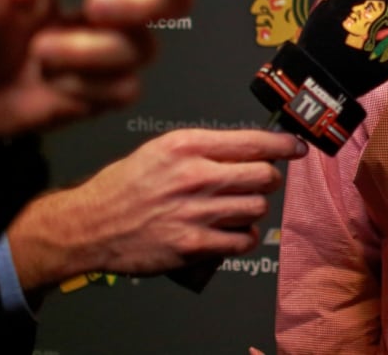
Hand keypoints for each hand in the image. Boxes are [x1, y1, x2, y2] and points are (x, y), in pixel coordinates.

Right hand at [7, 128, 306, 289]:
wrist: (89, 225)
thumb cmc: (124, 185)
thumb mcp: (162, 149)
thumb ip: (206, 147)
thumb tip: (249, 148)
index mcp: (187, 146)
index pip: (253, 141)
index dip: (283, 145)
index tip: (297, 147)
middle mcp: (195, 177)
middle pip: (264, 176)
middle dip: (268, 179)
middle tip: (258, 182)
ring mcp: (196, 213)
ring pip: (257, 208)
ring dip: (253, 208)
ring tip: (234, 208)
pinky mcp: (194, 245)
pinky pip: (243, 240)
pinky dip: (244, 236)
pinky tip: (231, 231)